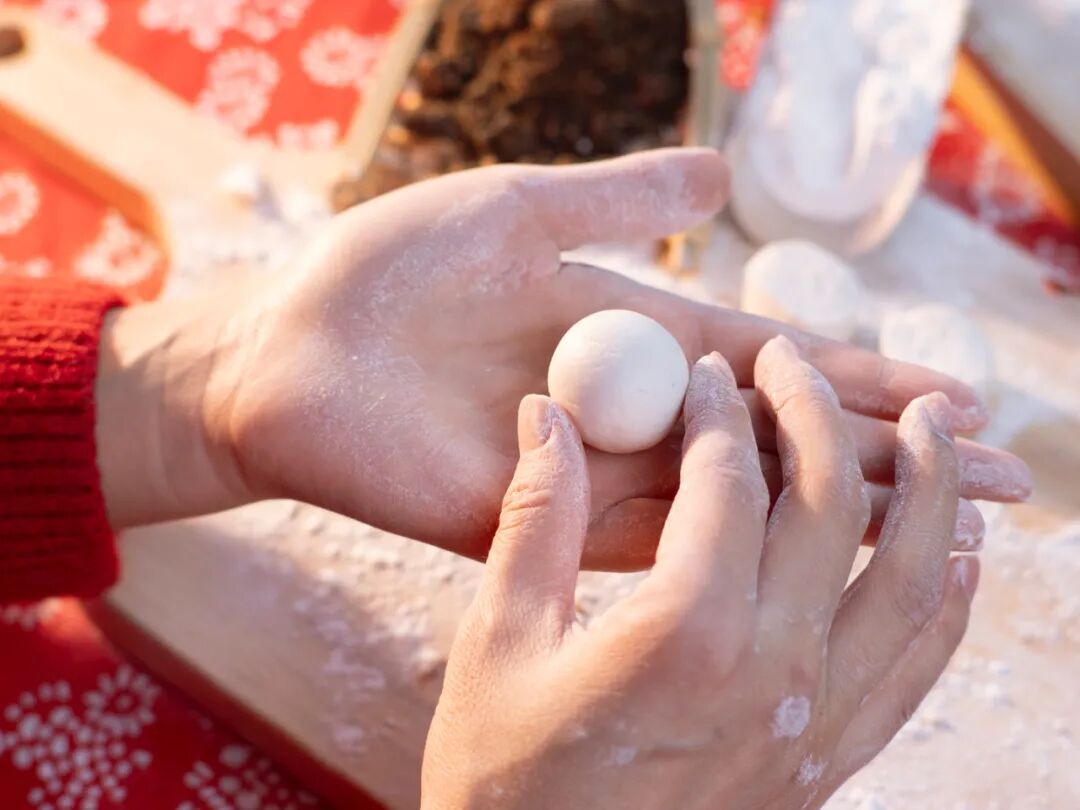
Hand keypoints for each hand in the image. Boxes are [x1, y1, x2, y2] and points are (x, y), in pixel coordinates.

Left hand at [96, 148, 1029, 568]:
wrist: (288, 346)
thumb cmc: (387, 272)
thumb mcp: (521, 210)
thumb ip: (623, 197)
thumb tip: (724, 168)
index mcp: (636, 337)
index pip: (776, 366)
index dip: (866, 381)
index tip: (958, 401)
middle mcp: (633, 413)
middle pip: (781, 441)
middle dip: (886, 455)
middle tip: (996, 477)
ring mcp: (592, 472)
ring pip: (733, 498)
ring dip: (833, 506)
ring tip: (938, 515)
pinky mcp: (540, 520)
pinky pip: (651, 535)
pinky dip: (731, 539)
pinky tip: (816, 548)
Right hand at [421, 338, 978, 808]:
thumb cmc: (503, 779)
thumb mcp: (500, 641)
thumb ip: (536, 519)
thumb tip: (545, 417)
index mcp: (685, 632)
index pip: (728, 483)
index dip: (719, 412)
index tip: (712, 370)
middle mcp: (772, 671)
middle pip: (829, 510)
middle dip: (818, 417)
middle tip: (798, 361)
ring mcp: (813, 723)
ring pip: (911, 584)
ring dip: (930, 494)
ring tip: (933, 426)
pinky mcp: (826, 763)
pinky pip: (918, 669)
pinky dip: (948, 603)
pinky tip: (958, 559)